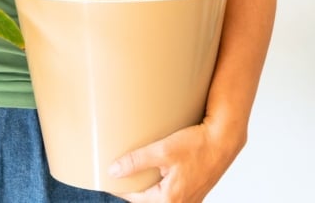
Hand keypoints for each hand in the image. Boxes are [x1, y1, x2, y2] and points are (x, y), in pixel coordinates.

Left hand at [109, 119, 243, 202]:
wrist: (225, 139)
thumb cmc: (198, 145)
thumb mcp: (162, 151)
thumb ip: (136, 162)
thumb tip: (114, 171)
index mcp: (170, 198)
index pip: (135, 200)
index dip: (120, 190)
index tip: (109, 180)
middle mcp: (183, 202)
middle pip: (149, 201)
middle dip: (134, 191)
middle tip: (120, 177)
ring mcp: (191, 197)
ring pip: (162, 199)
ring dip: (149, 190)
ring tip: (136, 176)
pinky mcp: (196, 189)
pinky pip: (174, 193)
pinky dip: (162, 187)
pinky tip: (158, 175)